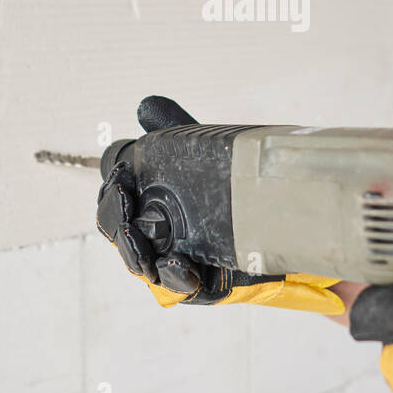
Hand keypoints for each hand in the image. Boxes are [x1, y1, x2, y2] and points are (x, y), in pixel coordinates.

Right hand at [95, 95, 345, 314]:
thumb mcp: (200, 157)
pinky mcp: (201, 285)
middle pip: (119, 235)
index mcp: (147, 210)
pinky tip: (178, 266)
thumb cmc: (232, 191)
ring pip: (141, 264)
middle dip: (116, 220)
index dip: (110, 194)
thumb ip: (173, 131)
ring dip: (136, 252)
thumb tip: (146, 106)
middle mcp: (154, 239)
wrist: (282, 221)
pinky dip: (174, 277)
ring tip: (141, 240)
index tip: (122, 177)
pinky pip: (180, 286)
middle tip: (125, 201)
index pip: (114, 207)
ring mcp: (174, 264)